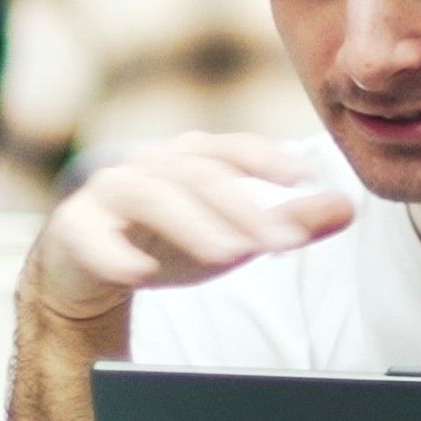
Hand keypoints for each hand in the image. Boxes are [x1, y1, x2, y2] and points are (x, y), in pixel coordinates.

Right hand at [26, 134, 352, 326]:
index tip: (302, 177)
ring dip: (192, 224)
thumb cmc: (167, 243)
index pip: (231, 148)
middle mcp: (149, 165)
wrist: (88, 270)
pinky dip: (114, 251)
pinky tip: (138, 272)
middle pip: (198, 175)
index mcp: (188, 158)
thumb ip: (287, 222)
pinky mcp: (74, 228)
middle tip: (279, 241)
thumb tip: (346, 207)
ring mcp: (108, 192)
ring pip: (151, 196)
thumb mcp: (233, 235)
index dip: (266, 158)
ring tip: (228, 253)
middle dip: (243, 208)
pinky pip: (91, 234)